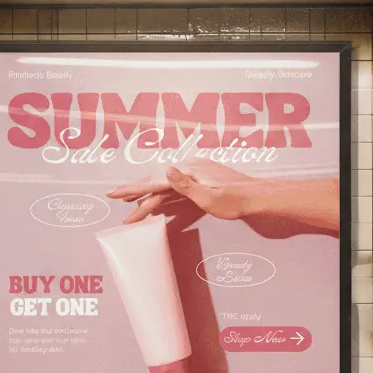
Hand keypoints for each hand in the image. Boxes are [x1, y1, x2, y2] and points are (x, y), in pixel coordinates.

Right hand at [107, 160, 253, 223]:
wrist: (258, 197)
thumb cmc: (237, 201)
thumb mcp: (210, 197)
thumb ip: (186, 186)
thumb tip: (166, 170)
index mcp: (188, 171)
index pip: (154, 181)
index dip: (132, 189)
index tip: (113, 193)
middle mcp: (189, 169)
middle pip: (155, 180)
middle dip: (134, 190)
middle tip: (113, 196)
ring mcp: (194, 175)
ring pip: (163, 186)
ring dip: (146, 195)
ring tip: (129, 203)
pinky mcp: (200, 182)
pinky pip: (173, 189)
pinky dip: (161, 196)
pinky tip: (154, 203)